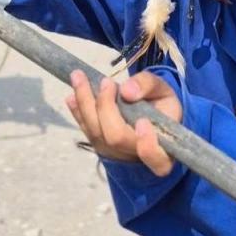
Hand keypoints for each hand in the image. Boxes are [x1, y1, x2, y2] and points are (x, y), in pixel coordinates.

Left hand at [66, 70, 181, 174]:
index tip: (142, 122)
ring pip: (96, 133)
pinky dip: (77, 111)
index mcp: (163, 146)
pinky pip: (86, 130)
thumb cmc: (161, 103)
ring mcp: (115, 153)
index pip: (157, 159)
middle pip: (116, 138)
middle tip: (107, 81)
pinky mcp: (100, 146)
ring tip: (79, 77)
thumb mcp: (163, 89)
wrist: (152, 113)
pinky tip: (72, 95)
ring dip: (85, 104)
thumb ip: (148, 85)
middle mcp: (137, 156)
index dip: (148, 146)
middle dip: (106, 107)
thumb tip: (127, 91)